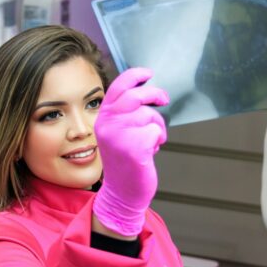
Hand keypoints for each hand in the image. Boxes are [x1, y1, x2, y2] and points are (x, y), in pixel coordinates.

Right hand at [93, 68, 168, 236]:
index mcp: (103, 118)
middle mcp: (108, 124)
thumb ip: (124, 112)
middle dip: (155, 94)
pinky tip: (150, 152)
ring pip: (149, 115)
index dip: (135, 75)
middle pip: (136, 95)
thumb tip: (145, 90)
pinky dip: (158, 139)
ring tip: (152, 140)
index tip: (148, 74)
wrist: (123, 192)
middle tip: (164, 99)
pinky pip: (156, 131)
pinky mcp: (134, 148)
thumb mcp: (117, 132)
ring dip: (158, 126)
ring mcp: (120, 136)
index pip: (118, 87)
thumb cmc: (124, 161)